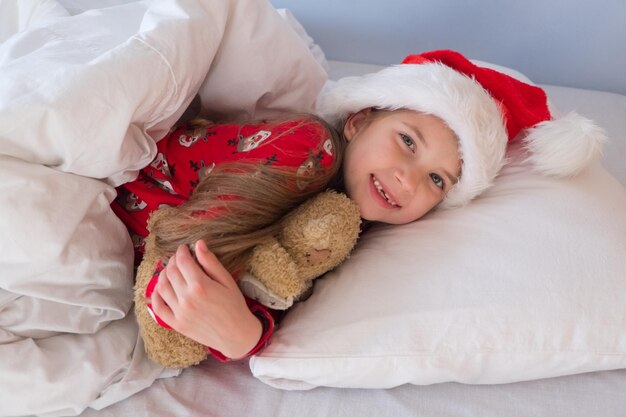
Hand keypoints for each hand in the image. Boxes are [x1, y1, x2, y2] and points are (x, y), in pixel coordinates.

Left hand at [150, 240, 261, 358]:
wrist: (236, 334)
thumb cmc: (234, 305)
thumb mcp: (227, 281)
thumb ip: (211, 262)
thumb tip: (198, 244)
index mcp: (200, 286)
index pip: (183, 261)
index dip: (181, 251)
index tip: (184, 248)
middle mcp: (186, 298)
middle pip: (171, 272)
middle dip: (173, 261)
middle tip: (179, 258)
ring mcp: (179, 312)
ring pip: (162, 287)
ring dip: (163, 274)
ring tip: (170, 270)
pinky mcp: (176, 324)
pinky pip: (158, 307)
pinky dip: (155, 295)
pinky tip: (160, 288)